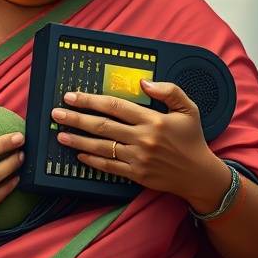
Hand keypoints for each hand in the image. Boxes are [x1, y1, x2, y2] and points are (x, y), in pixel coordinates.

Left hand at [51, 80, 228, 210]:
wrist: (199, 175)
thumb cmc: (192, 139)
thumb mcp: (188, 108)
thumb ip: (168, 91)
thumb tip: (143, 83)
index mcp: (153, 119)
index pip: (115, 106)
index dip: (91, 100)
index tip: (73, 96)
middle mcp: (143, 138)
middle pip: (102, 126)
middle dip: (77, 118)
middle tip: (58, 113)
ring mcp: (138, 158)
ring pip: (101, 147)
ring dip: (78, 140)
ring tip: (60, 134)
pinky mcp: (136, 174)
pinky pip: (109, 167)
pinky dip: (92, 161)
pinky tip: (79, 154)